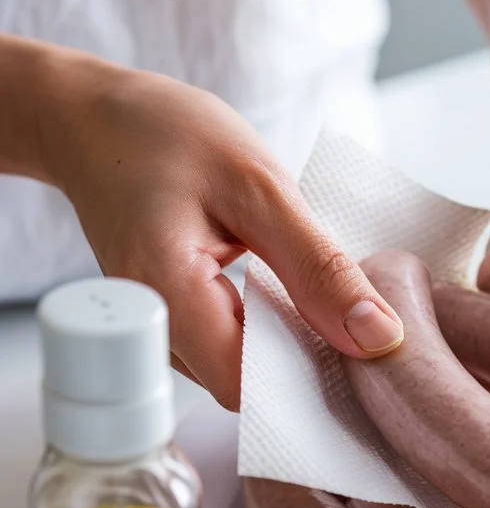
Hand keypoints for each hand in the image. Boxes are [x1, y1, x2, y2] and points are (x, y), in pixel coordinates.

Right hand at [43, 61, 403, 409]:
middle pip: (242, 388)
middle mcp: (152, 330)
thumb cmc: (167, 136)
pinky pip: (227, 348)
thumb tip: (378, 338)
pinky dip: (267, 331)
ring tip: (325, 306)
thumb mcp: (261, 189)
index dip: (307, 380)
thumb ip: (318, 268)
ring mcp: (158, 332)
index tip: (359, 353)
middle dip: (304, 367)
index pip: (246, 388)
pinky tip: (293, 300)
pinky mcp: (171, 322)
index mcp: (167, 297)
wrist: (95, 118)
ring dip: (287, 348)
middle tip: (356, 326)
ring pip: (236, 372)